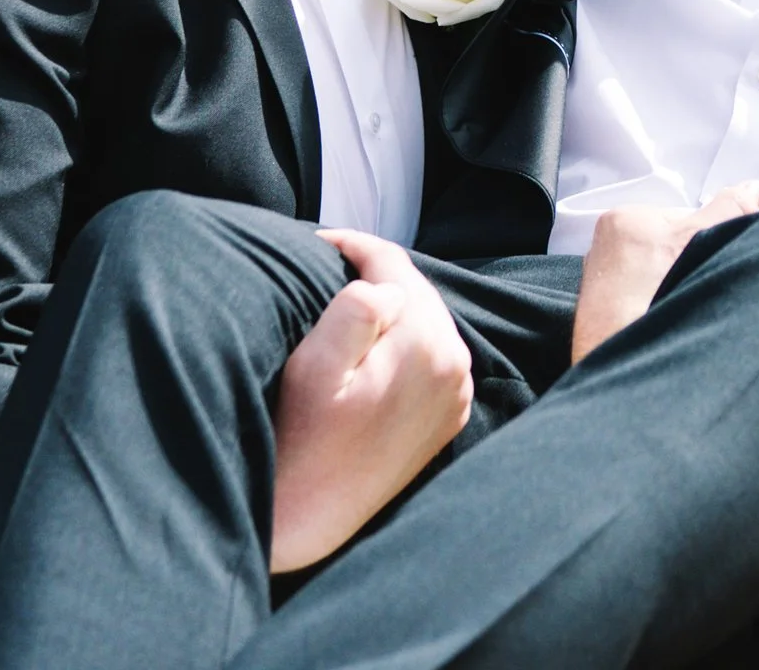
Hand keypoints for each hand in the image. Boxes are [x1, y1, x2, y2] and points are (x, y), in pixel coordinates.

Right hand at [268, 229, 472, 572]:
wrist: (312, 516)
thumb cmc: (302, 441)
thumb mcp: (315, 369)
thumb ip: (355, 313)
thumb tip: (384, 284)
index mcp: (427, 346)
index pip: (394, 266)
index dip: (354, 245)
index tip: (317, 242)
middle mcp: (455, 367)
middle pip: (416, 291)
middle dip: (374, 275)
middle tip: (326, 266)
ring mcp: (456, 394)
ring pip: (425, 321)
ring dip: (390, 308)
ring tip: (344, 301)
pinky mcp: (448, 416)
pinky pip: (432, 356)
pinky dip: (405, 341)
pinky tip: (370, 347)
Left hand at [570, 182, 758, 362]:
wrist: (614, 349)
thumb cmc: (642, 297)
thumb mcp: (698, 239)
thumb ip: (728, 210)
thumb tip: (751, 190)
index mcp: (622, 220)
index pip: (680, 217)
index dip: (705, 237)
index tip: (711, 254)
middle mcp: (605, 248)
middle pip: (668, 246)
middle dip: (688, 263)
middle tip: (695, 282)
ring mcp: (604, 283)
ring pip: (657, 275)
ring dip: (674, 287)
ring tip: (676, 301)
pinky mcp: (606, 313)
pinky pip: (644, 300)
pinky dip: (659, 306)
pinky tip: (664, 316)